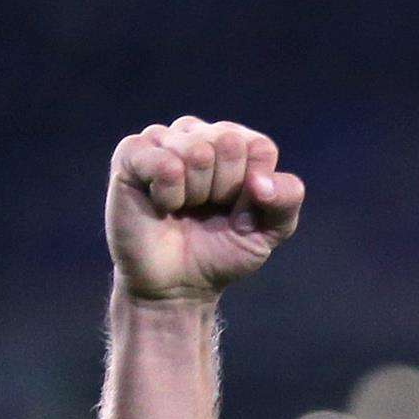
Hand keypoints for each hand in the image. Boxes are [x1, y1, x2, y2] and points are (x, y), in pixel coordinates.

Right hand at [106, 116, 304, 301]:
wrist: (179, 284)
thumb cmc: (223, 251)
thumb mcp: (271, 230)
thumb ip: (286, 199)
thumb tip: (260, 181)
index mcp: (236, 144)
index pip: (259, 147)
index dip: (255, 190)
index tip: (241, 213)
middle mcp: (199, 134)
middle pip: (229, 144)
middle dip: (224, 190)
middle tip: (207, 211)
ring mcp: (164, 139)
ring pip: (197, 152)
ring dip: (195, 194)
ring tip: (184, 208)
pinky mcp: (132, 153)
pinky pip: (164, 163)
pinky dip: (169, 195)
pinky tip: (161, 205)